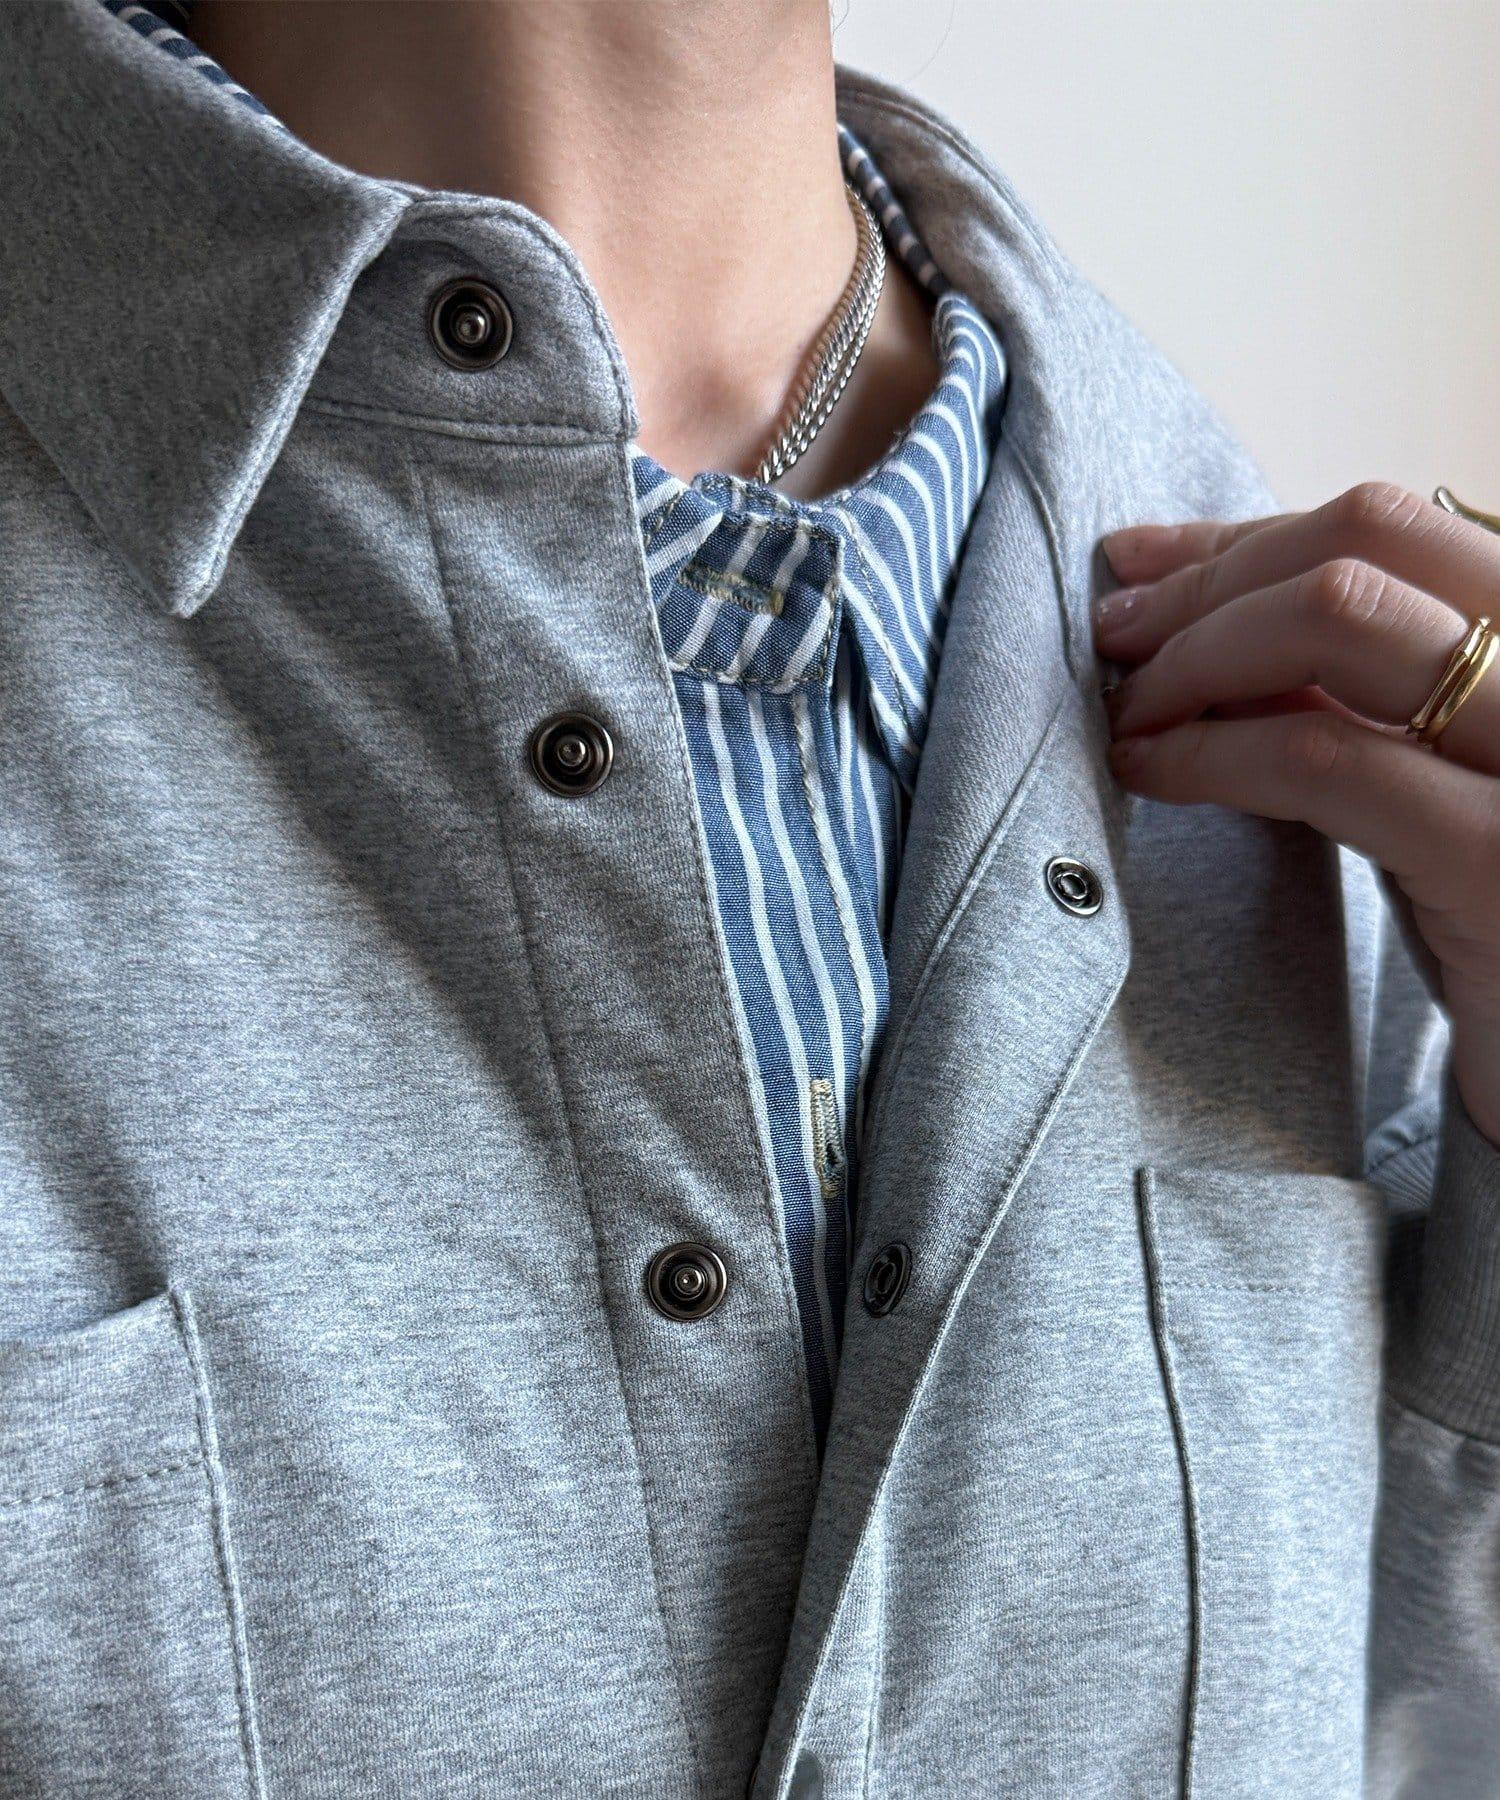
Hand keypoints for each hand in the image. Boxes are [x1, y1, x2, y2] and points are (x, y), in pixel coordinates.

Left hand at [1094, 479, 1499, 1147]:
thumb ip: (1357, 691)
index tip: (1136, 560)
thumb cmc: (1499, 923)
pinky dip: (1208, 750)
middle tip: (1112, 636)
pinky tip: (1150, 771)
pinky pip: (1321, 756)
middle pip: (1362, 541)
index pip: (1393, 523)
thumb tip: (1208, 614)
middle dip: (1205, 581)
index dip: (1242, 535)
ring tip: (1128, 710)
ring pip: (1339, 612)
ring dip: (1195, 651)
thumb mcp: (1435, 775)